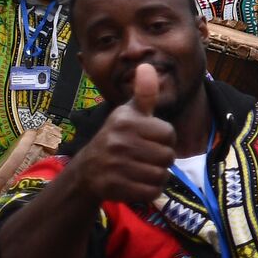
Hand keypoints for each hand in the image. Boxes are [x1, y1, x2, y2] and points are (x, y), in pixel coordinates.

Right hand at [73, 64, 174, 204]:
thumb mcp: (129, 113)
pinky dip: (150, 190)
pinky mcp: (113, 187)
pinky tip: (138, 182)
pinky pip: (152, 192)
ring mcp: (114, 165)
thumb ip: (144, 93)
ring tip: (142, 169)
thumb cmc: (117, 136)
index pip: (169, 134)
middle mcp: (118, 141)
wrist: (88, 169)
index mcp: (125, 121)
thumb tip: (148, 66)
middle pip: (168, 156)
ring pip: (161, 175)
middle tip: (145, 156)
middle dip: (162, 158)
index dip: (165, 139)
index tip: (150, 139)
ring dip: (157, 175)